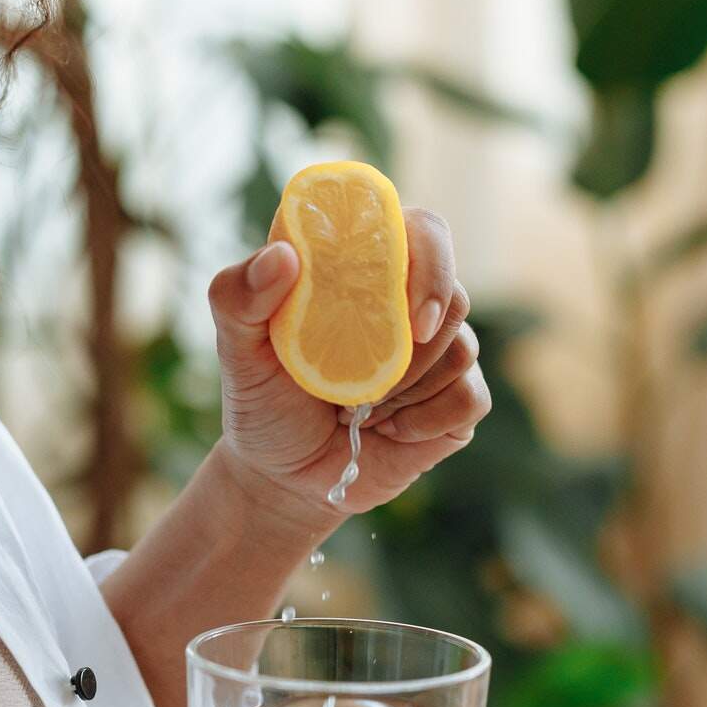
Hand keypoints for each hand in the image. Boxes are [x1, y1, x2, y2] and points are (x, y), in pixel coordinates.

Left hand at [208, 207, 490, 523]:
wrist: (283, 475)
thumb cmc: (263, 398)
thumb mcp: (237, 348)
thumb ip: (239, 295)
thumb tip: (283, 255)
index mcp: (367, 268)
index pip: (423, 231)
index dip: (430, 261)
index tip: (408, 314)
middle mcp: (411, 301)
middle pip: (454, 295)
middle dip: (408, 348)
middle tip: (357, 386)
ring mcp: (442, 350)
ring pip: (460, 350)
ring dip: (404, 389)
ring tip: (356, 407)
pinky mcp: (458, 399)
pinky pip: (469, 398)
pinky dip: (424, 421)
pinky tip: (388, 430)